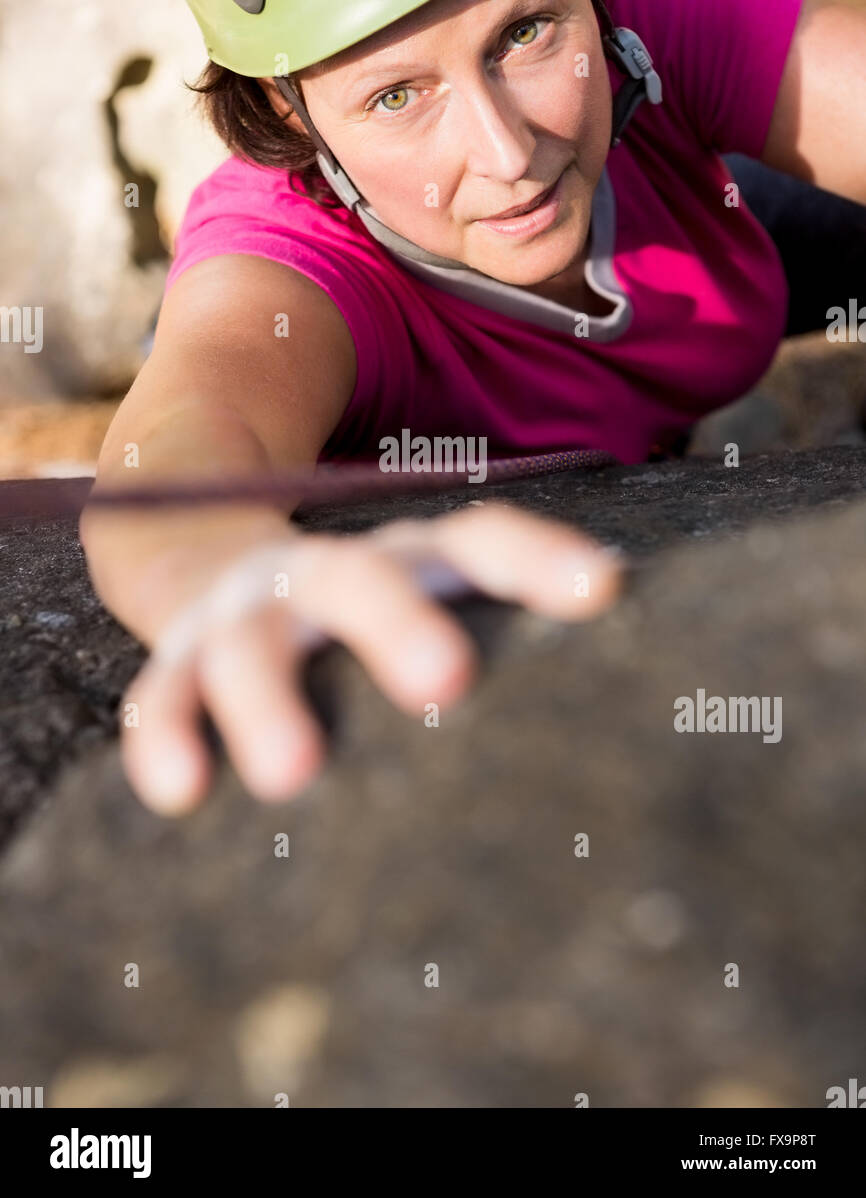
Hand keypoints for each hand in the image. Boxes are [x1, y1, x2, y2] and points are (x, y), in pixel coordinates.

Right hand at [119, 501, 622, 815]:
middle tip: (445, 685)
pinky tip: (181, 792)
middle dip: (399, 624)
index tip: (603, 591)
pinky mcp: (182, 663)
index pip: (475, 540)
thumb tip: (646, 683)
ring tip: (294, 774)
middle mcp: (328, 575)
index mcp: (407, 557)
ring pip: (253, 647)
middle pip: (361, 580)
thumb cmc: (363, 601)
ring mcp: (247, 616)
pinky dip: (167, 737)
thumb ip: (511, 623)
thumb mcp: (433, 593)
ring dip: (269, 701)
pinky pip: (164, 697)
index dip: (536, 560)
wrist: (211, 553)